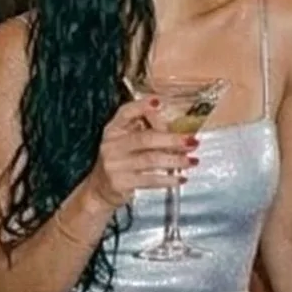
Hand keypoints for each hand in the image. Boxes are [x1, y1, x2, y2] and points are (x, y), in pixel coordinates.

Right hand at [87, 97, 199, 211]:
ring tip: (192, 161)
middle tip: (192, 141)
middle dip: (172, 139)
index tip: (159, 102)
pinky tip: (180, 178)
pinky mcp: (121, 183)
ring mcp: (115, 164)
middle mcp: (111, 145)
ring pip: (151, 159)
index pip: (125, 112)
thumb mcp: (126, 142)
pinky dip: (168, 179)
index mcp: (113, 130)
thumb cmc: (120, 162)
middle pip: (145, 138)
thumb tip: (173, 130)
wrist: (100, 189)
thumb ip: (146, 131)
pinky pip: (150, 180)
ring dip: (175, 160)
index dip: (142, 106)